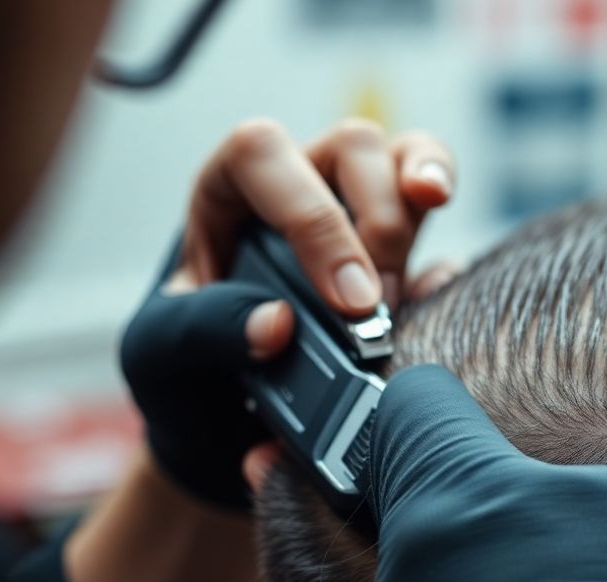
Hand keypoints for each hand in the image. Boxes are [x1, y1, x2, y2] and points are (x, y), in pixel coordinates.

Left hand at [121, 119, 455, 508]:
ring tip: (419, 270)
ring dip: (421, 202)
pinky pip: (434, 204)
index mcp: (228, 186)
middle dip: (378, 224)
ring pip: (402, 156)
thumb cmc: (184, 364)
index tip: (345, 302)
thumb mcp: (159, 350)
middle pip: (352, 146)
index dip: (312, 218)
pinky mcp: (397, 245)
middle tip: (376, 311)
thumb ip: (203, 331)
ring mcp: (354, 205)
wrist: (219, 411)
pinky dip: (446, 230)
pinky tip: (439, 284)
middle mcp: (297, 179)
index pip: (264, 156)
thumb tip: (276, 324)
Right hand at [321, 365, 606, 581]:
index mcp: (455, 501)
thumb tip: (267, 469)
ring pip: (575, 504)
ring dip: (564, 549)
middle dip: (486, 519)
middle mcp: (550, 484)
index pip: (419, 395)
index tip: (403, 486)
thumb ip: (312, 551)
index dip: (404, 435)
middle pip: (499, 467)